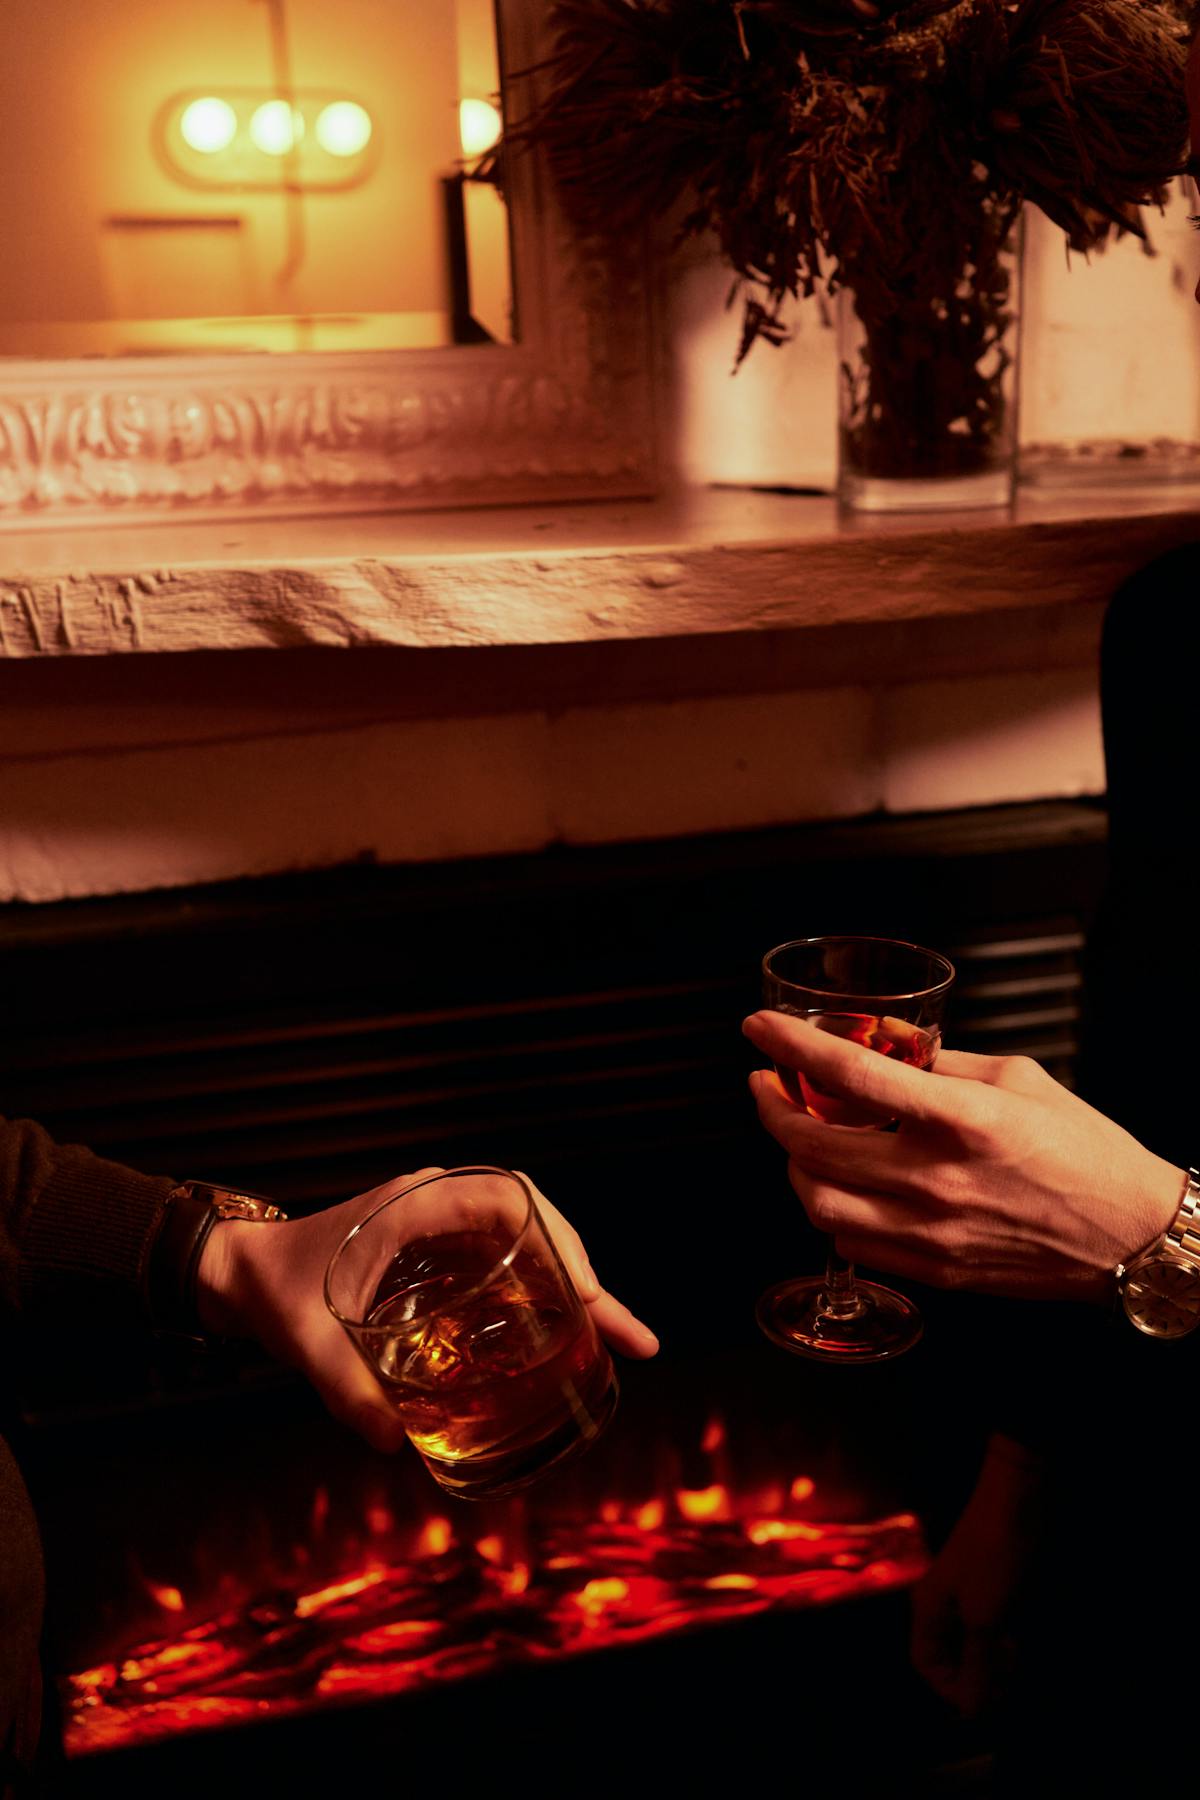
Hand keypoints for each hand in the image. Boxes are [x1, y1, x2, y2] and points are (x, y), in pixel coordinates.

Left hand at [195, 1168, 658, 1451]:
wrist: (243, 1272)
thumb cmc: (275, 1289)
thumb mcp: (307, 1341)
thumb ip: (345, 1389)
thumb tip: (396, 1443)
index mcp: (415, 1202)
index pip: (510, 1198)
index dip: (560, 1241)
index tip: (586, 1292)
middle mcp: (439, 1204)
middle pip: (538, 1222)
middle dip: (588, 1274)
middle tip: (623, 1333)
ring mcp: (445, 1226)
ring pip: (531, 1241)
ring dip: (575, 1284)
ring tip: (616, 1338)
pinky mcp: (443, 1252)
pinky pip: (509, 1260)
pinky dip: (544, 1292)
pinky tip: (564, 1336)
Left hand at [744, 1010, 1183, 1302]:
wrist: (1129, 1233)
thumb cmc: (1085, 1152)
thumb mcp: (1017, 1077)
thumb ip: (940, 1059)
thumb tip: (883, 1039)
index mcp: (962, 1119)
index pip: (851, 1075)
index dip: (793, 1045)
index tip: (760, 1030)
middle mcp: (937, 1179)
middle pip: (812, 1146)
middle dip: (772, 1108)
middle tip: (768, 1085)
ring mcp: (931, 1231)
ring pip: (817, 1201)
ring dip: (792, 1163)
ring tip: (797, 1137)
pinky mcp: (934, 1269)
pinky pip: (849, 1242)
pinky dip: (827, 1209)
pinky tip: (838, 1184)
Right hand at [911, 1433, 1043, 1718]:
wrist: (1017, 1503)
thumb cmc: (993, 1559)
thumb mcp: (985, 1618)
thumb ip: (977, 1666)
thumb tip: (971, 1711)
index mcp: (928, 1608)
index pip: (926, 1662)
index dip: (950, 1687)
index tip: (982, 1699)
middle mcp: (943, 1603)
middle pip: (951, 1655)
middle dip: (978, 1674)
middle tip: (1006, 1680)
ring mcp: (968, 1594)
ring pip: (976, 1643)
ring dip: (995, 1658)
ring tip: (1015, 1657)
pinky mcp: (992, 1587)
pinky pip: (993, 1626)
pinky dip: (1006, 1638)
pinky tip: (1021, 1638)